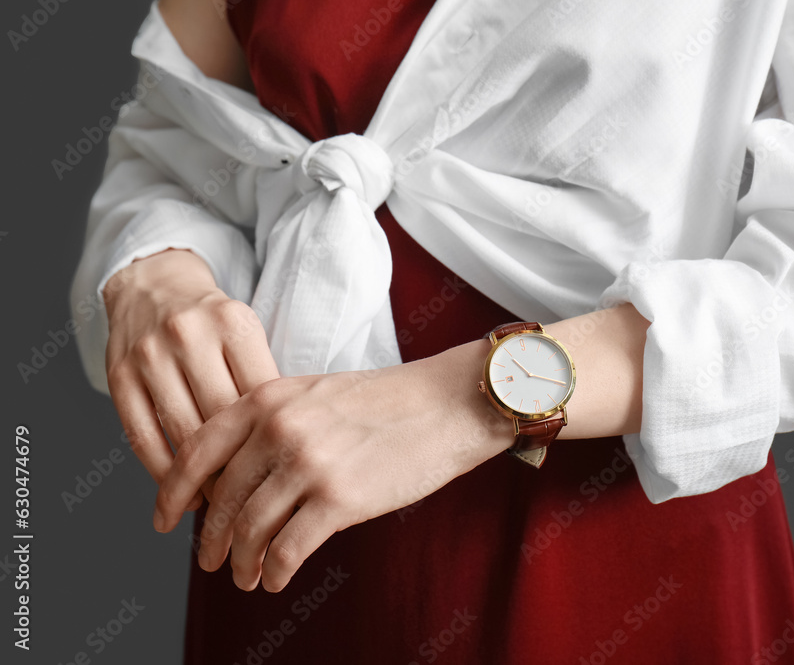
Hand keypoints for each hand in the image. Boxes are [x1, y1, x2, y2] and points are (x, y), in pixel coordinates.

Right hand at [103, 248, 279, 506]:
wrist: (155, 287)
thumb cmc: (215, 324)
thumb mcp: (248, 336)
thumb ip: (266, 384)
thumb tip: (289, 452)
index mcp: (233, 323)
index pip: (260, 398)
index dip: (273, 443)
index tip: (285, 475)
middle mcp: (190, 334)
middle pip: (222, 420)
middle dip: (241, 467)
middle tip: (257, 498)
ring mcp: (149, 355)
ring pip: (183, 434)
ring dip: (204, 479)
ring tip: (224, 503)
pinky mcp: (119, 376)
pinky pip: (143, 438)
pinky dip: (165, 474)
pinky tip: (184, 494)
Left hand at [153, 341, 511, 591]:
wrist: (446, 404)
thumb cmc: (388, 401)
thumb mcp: (316, 394)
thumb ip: (272, 423)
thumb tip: (237, 476)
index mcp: (268, 399)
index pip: (198, 450)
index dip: (173, 491)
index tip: (165, 518)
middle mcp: (279, 429)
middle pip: (222, 499)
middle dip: (210, 539)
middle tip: (208, 560)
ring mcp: (308, 464)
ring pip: (250, 529)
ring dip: (241, 563)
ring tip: (245, 577)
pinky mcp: (339, 498)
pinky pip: (288, 549)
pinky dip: (275, 571)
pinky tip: (276, 579)